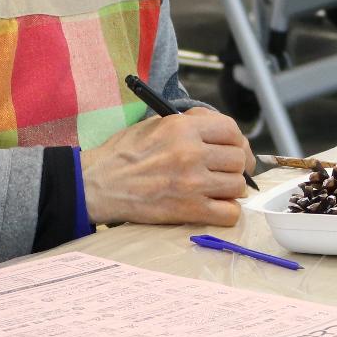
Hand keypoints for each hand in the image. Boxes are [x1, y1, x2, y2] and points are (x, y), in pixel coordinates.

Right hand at [80, 106, 251, 226]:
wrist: (98, 185)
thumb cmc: (123, 154)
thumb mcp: (156, 124)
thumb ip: (190, 123)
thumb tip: (222, 132)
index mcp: (183, 128)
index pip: (231, 130)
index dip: (235, 140)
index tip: (232, 148)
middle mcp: (191, 153)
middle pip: (238, 159)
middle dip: (233, 165)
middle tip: (221, 171)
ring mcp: (192, 183)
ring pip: (237, 186)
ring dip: (230, 189)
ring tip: (215, 189)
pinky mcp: (189, 210)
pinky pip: (229, 213)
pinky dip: (226, 212)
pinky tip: (214, 206)